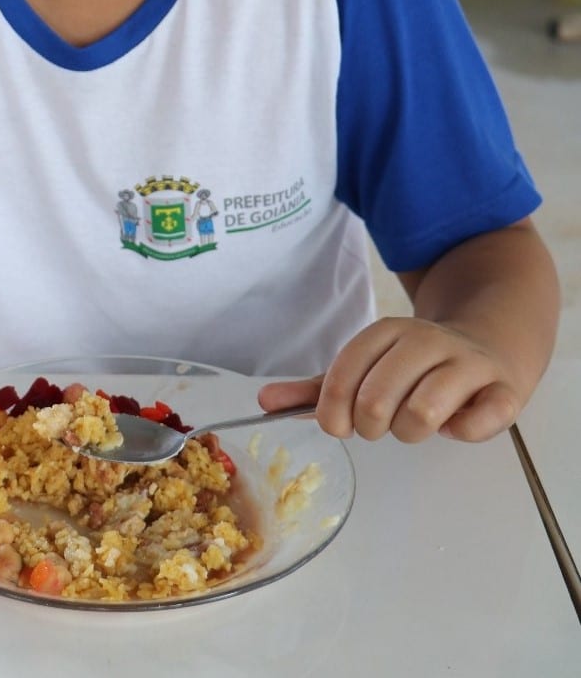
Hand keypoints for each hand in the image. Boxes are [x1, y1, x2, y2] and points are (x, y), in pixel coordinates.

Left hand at [257, 317, 521, 442]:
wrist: (486, 344)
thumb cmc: (415, 367)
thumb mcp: (364, 369)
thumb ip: (317, 389)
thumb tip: (264, 402)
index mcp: (385, 332)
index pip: (344, 375)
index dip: (334, 410)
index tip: (339, 425)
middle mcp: (424, 340)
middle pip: (378, 400)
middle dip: (372, 426)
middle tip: (382, 424)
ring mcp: (466, 362)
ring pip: (425, 412)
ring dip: (413, 431)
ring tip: (417, 421)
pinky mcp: (502, 388)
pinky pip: (477, 424)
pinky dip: (462, 432)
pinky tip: (458, 421)